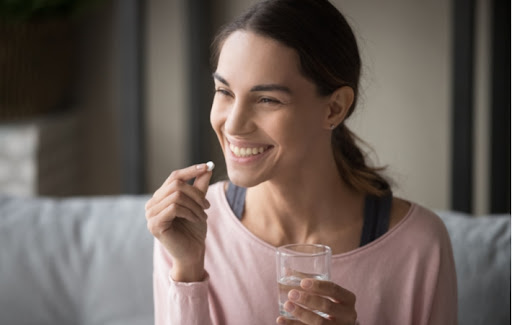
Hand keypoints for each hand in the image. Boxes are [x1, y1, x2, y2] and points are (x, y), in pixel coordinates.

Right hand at [145, 163, 212, 281]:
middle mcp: (152, 204)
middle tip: (207, 206)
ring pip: (176, 196)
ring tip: (203, 216)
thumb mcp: (198, 204)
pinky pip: (174, 208)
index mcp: (161, 197)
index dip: (191, 170)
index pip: (174, 176)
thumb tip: (207, 167)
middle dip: (196, 194)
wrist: (192, 252)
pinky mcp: (154, 224)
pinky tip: (195, 220)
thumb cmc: (194, 229)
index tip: (207, 166)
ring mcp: (150, 214)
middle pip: (176, 184)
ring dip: (195, 205)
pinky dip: (189, 212)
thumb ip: (200, 186)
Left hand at [276, 278, 356, 324]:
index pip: (334, 289)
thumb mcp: (328, 295)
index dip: (318, 286)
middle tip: (291, 294)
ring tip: (286, 305)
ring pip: (319, 323)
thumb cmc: (332, 305)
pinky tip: (281, 320)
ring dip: (301, 314)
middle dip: (308, 300)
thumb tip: (286, 271)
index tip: (302, 282)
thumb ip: (310, 284)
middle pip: (327, 306)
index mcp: (348, 299)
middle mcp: (347, 315)